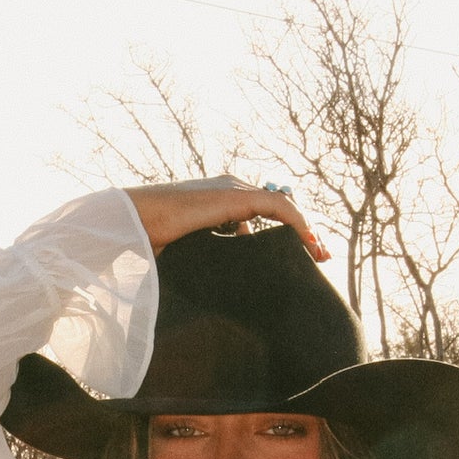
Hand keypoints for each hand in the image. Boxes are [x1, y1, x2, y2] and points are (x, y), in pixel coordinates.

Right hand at [125, 176, 329, 260]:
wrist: (137, 221)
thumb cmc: (155, 237)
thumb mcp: (195, 247)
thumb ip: (216, 250)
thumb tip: (231, 270)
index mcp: (223, 199)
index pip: (266, 211)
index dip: (289, 231)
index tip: (305, 253)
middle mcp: (233, 188)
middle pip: (280, 208)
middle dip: (303, 231)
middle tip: (321, 255)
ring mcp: (234, 189)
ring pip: (284, 206)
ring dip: (305, 229)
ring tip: (319, 253)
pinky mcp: (235, 196)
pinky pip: (278, 206)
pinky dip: (297, 223)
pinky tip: (308, 241)